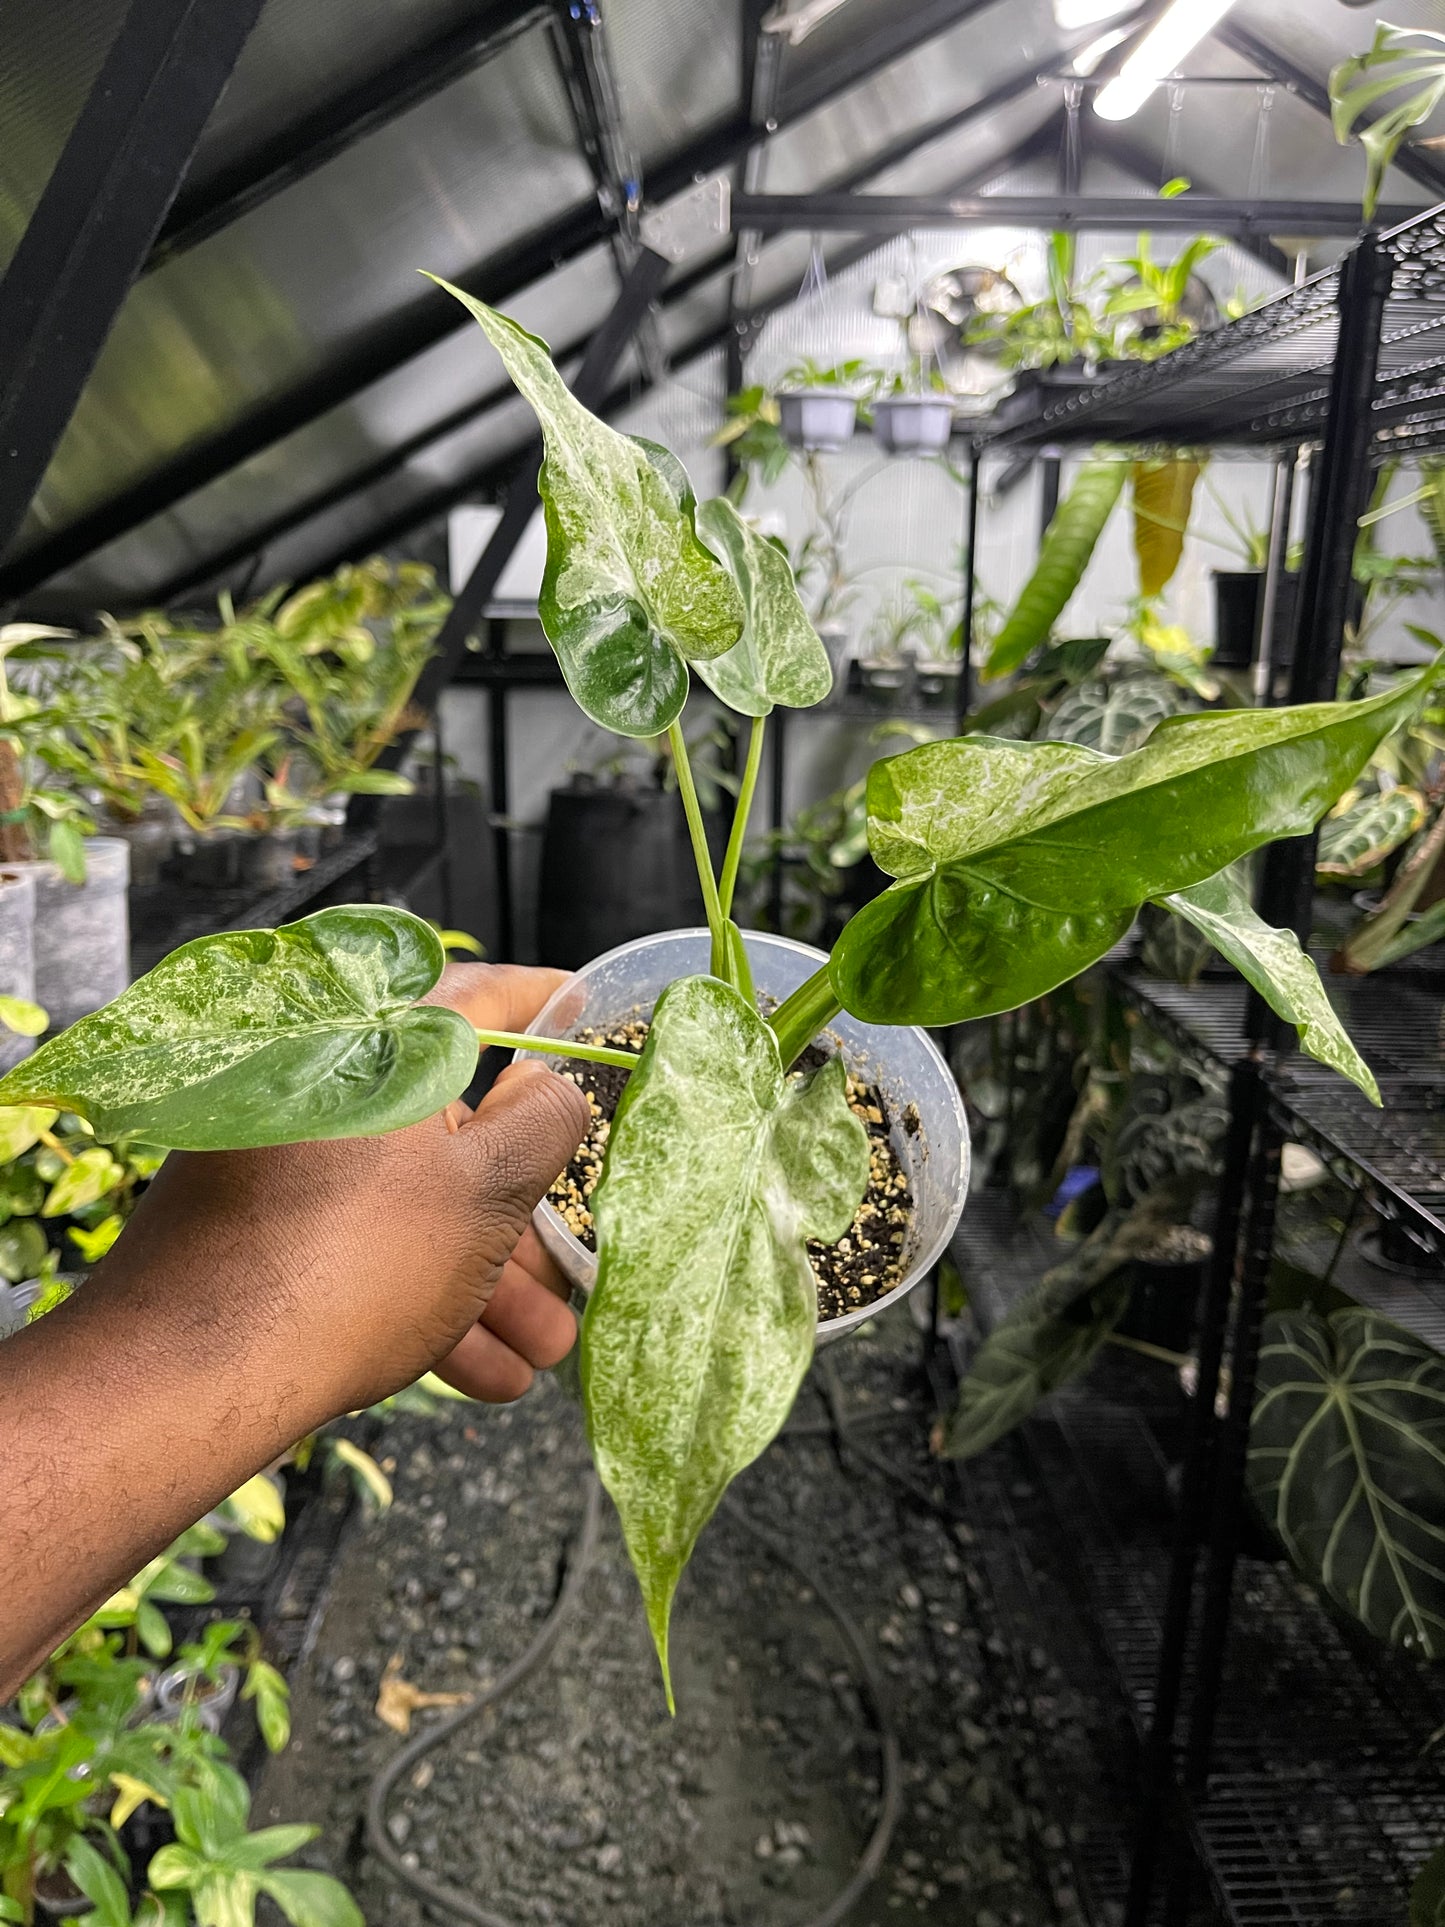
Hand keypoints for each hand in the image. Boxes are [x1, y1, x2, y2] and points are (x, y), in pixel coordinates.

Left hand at [105, 963, 589, 1418]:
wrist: (190, 1370)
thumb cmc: (350, 1265)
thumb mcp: (486, 1190)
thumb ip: (542, 1120)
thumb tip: (549, 1082)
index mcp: (376, 1044)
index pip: (479, 998)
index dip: (543, 1003)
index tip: (580, 1006)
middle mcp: (323, 1083)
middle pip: (453, 1132)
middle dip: (525, 1217)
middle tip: (570, 1271)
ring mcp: (283, 1156)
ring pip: (411, 1201)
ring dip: (487, 1279)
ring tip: (539, 1352)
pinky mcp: (256, 1221)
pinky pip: (358, 1240)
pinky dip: (419, 1293)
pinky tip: (479, 1370)